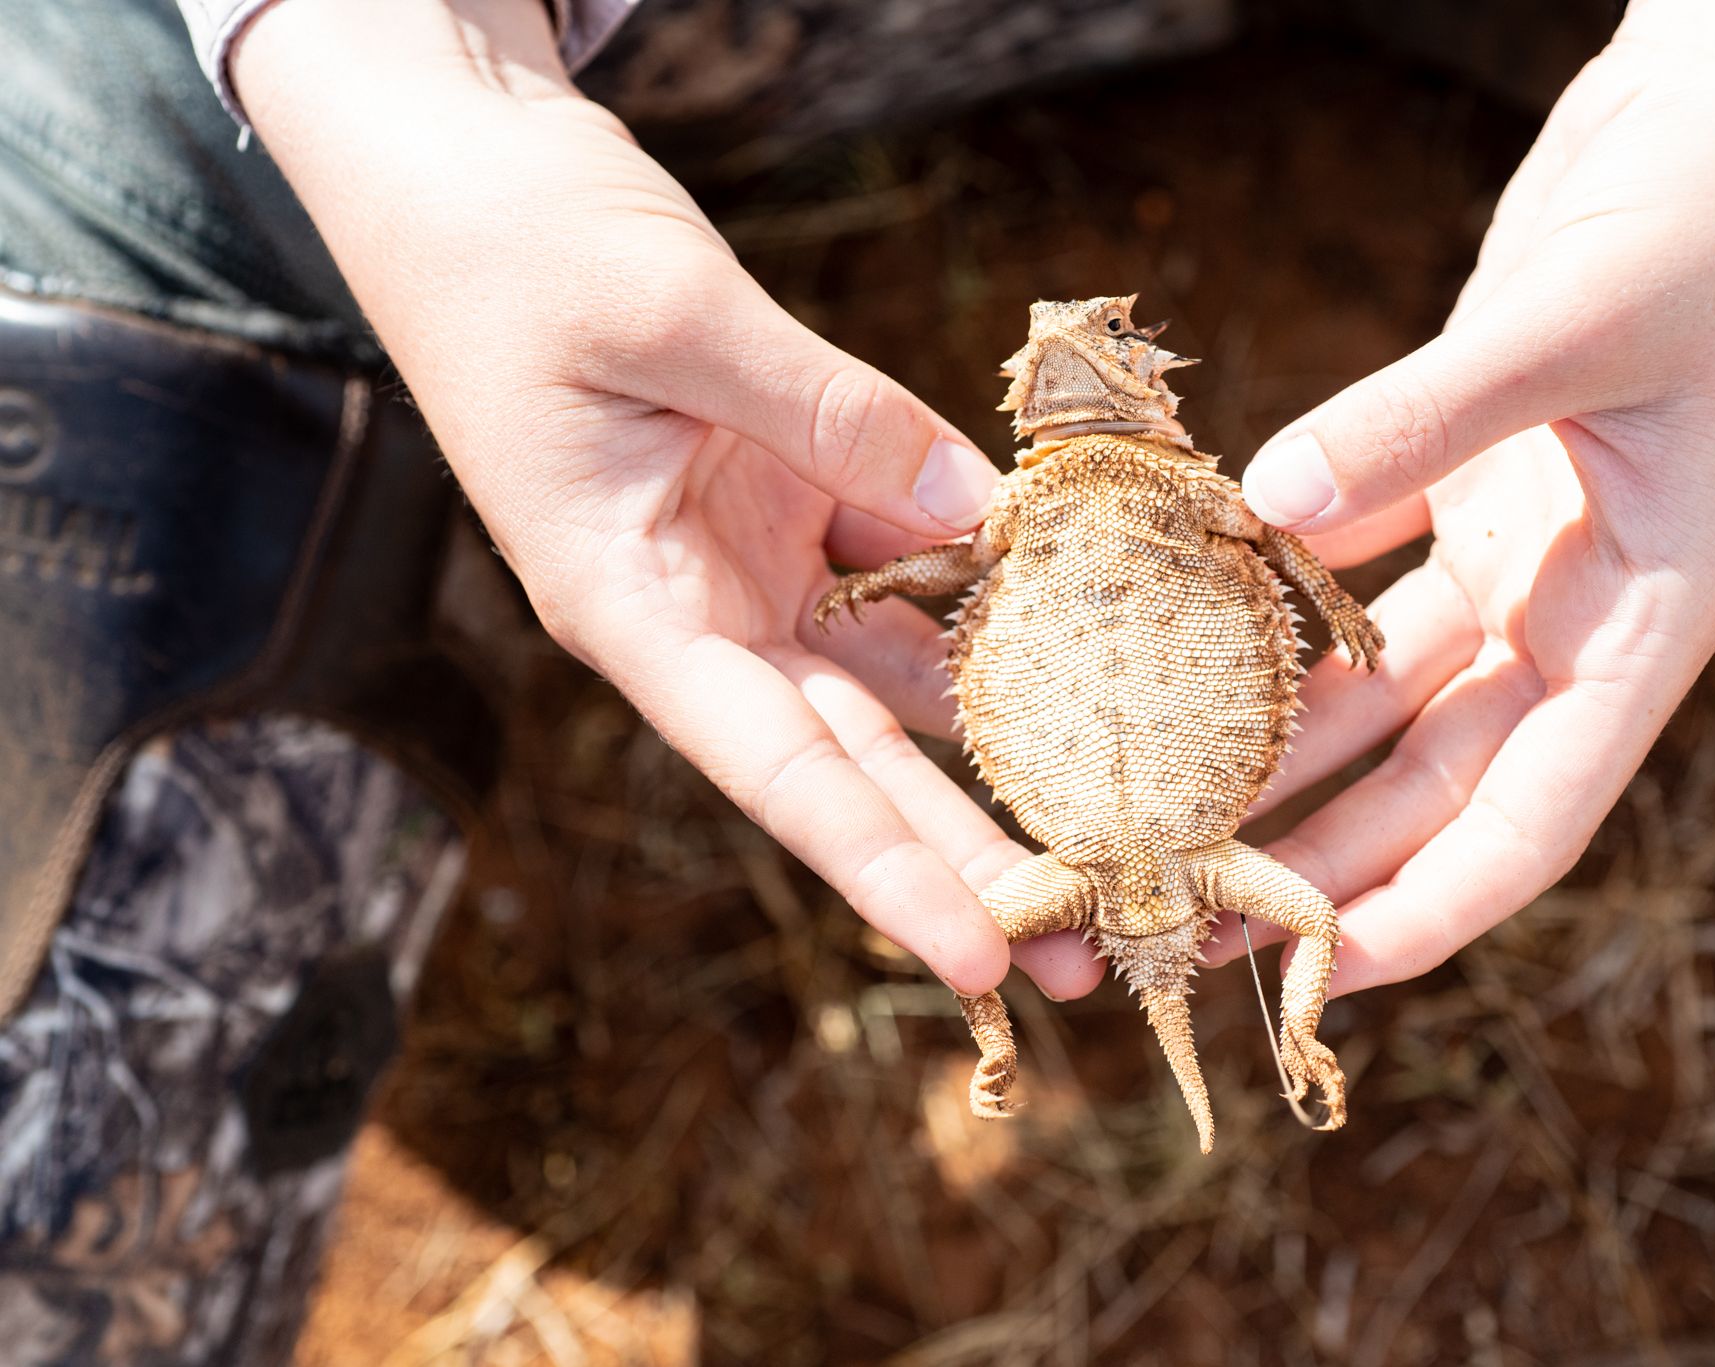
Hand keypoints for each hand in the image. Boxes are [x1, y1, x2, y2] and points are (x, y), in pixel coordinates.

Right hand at [234, 0, 1106, 999]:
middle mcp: (699, 613)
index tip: (974, 961)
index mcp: (631, 611)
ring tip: (1114, 835)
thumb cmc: (520, 248)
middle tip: (1082, 960)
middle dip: (965, 859)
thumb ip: (834, 415)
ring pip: (896, 680)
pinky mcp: (792, 501)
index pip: (775, 773)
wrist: (467, 172)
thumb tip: (987, 512)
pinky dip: (990, 592)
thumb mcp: (677, 317)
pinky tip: (1089, 640)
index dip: (881, 870)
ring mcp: (750, 561)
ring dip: (999, 752)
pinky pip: (909, 560)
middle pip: (853, 761)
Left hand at [1223, 0, 1714, 994]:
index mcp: (1650, 619)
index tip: (1321, 976)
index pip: (1537, 814)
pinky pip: (1349, 570)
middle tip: (1186, 913)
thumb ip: (1431, 420)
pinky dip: (1272, 604)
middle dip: (1319, 857)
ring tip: (1154, 808)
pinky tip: (1174, 638)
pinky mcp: (1461, 475)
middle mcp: (1578, 608)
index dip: (1433, 908)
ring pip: (1378, 691)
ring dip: (1275, 751)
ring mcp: (1517, 546)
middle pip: (1432, 780)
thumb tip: (1269, 509)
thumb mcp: (1589, 320)